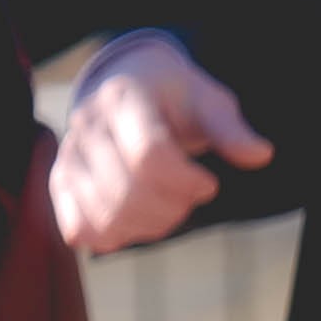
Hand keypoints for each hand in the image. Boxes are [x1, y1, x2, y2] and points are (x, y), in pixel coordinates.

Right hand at [52, 36, 270, 252]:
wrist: (121, 84)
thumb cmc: (171, 96)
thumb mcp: (206, 99)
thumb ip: (230, 128)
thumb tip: (260, 156)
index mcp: (124, 98)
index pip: (148, 154)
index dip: (186, 181)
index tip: (209, 184)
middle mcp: (87, 127)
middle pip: (127, 192)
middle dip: (173, 208)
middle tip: (192, 199)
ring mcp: (69, 158)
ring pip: (106, 218)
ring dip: (149, 226)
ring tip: (168, 209)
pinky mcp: (59, 184)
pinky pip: (80, 230)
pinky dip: (114, 236)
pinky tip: (137, 219)